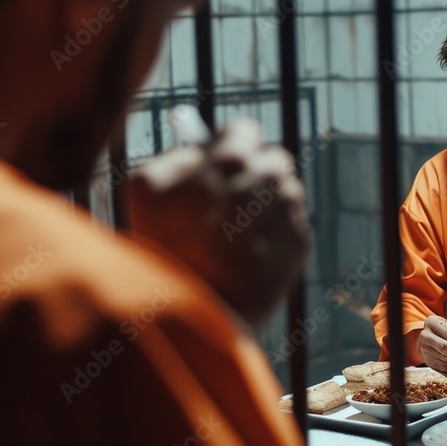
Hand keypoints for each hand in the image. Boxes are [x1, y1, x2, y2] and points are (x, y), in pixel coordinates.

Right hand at [127, 119, 310, 326]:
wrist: (196, 314)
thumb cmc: (163, 249)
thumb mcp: (146, 189)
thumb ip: (178, 158)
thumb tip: (202, 151)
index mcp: (234, 157)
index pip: (243, 131)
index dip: (228, 144)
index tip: (218, 160)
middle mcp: (271, 179)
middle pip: (271, 159)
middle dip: (251, 174)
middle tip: (228, 198)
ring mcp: (290, 213)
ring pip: (284, 192)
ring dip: (264, 206)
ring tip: (234, 234)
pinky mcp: (300, 246)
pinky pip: (289, 227)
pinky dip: (272, 236)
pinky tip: (248, 256)